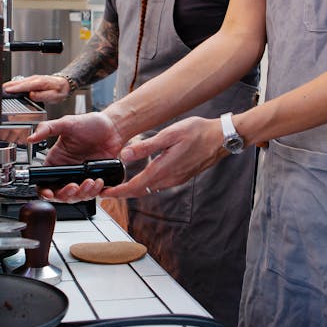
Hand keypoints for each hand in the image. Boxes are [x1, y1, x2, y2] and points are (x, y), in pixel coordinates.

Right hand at [2, 74, 70, 103]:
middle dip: (8, 86)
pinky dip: (13, 84)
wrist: (65, 83)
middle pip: (19, 82)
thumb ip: (43, 96)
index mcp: (40, 82)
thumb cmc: (60, 90)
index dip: (15, 88)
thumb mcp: (54, 96)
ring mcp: (33, 79)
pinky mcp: (32, 80)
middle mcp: (35, 79)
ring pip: (19, 81)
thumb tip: (32, 95)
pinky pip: (21, 82)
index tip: (6, 90)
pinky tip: (9, 88)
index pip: (24, 85)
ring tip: (0, 89)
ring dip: (9, 85)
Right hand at [27, 112, 124, 202]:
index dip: (44, 191)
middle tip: (73, 186)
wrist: (113, 127)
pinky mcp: (95, 179)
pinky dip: (95, 191)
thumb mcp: (67, 123)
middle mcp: (67, 172)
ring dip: (82, 193)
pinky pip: (92, 193)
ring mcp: (81, 177)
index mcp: (57, 161)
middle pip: (60, 194)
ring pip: (77, 196)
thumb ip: (47, 129)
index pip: (45, 182)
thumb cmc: (90, 123)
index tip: (49, 192)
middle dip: (66, 194)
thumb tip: (30, 138)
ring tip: (89, 181)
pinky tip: (99, 181)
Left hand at [104, 116, 224, 198]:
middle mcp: (169, 179)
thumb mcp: (169, 134)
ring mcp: (176, 179)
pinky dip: (147, 184)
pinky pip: (160, 185)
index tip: (105, 194)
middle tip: (107, 191)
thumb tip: (124, 155)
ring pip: (150, 189)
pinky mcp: (181, 177)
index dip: (118, 193)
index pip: (135, 187)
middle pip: (140, 191)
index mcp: (163, 169)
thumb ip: (146, 146)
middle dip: (122, 193)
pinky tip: (143, 177)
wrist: (221, 138)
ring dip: (134, 189)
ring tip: (120, 185)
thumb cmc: (197, 132)